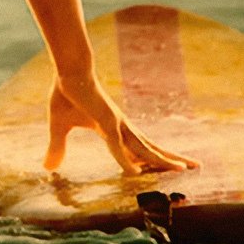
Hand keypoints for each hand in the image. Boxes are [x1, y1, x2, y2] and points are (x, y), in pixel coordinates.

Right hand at [45, 70, 199, 175]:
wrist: (68, 71)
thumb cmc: (65, 94)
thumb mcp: (59, 127)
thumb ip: (57, 147)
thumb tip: (47, 168)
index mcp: (113, 129)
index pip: (137, 148)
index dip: (150, 160)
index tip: (163, 170)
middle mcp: (121, 128)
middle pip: (151, 148)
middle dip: (172, 159)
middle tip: (196, 166)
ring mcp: (117, 125)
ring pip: (144, 149)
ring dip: (164, 160)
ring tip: (186, 169)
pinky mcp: (107, 122)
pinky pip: (118, 147)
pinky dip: (126, 161)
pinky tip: (135, 172)